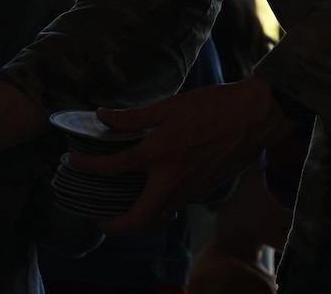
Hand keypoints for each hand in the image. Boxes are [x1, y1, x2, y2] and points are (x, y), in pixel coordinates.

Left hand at [74, 77, 290, 233]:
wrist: (256, 116)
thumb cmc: (214, 105)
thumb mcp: (169, 105)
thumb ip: (133, 117)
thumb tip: (103, 116)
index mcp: (160, 151)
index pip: (115, 166)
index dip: (89, 166)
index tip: (75, 163)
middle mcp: (173, 177)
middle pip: (138, 219)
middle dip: (115, 226)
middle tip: (100, 219)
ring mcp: (190, 189)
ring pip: (159, 218)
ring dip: (138, 222)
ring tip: (123, 212)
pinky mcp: (203, 190)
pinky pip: (176, 207)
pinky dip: (160, 208)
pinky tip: (154, 193)